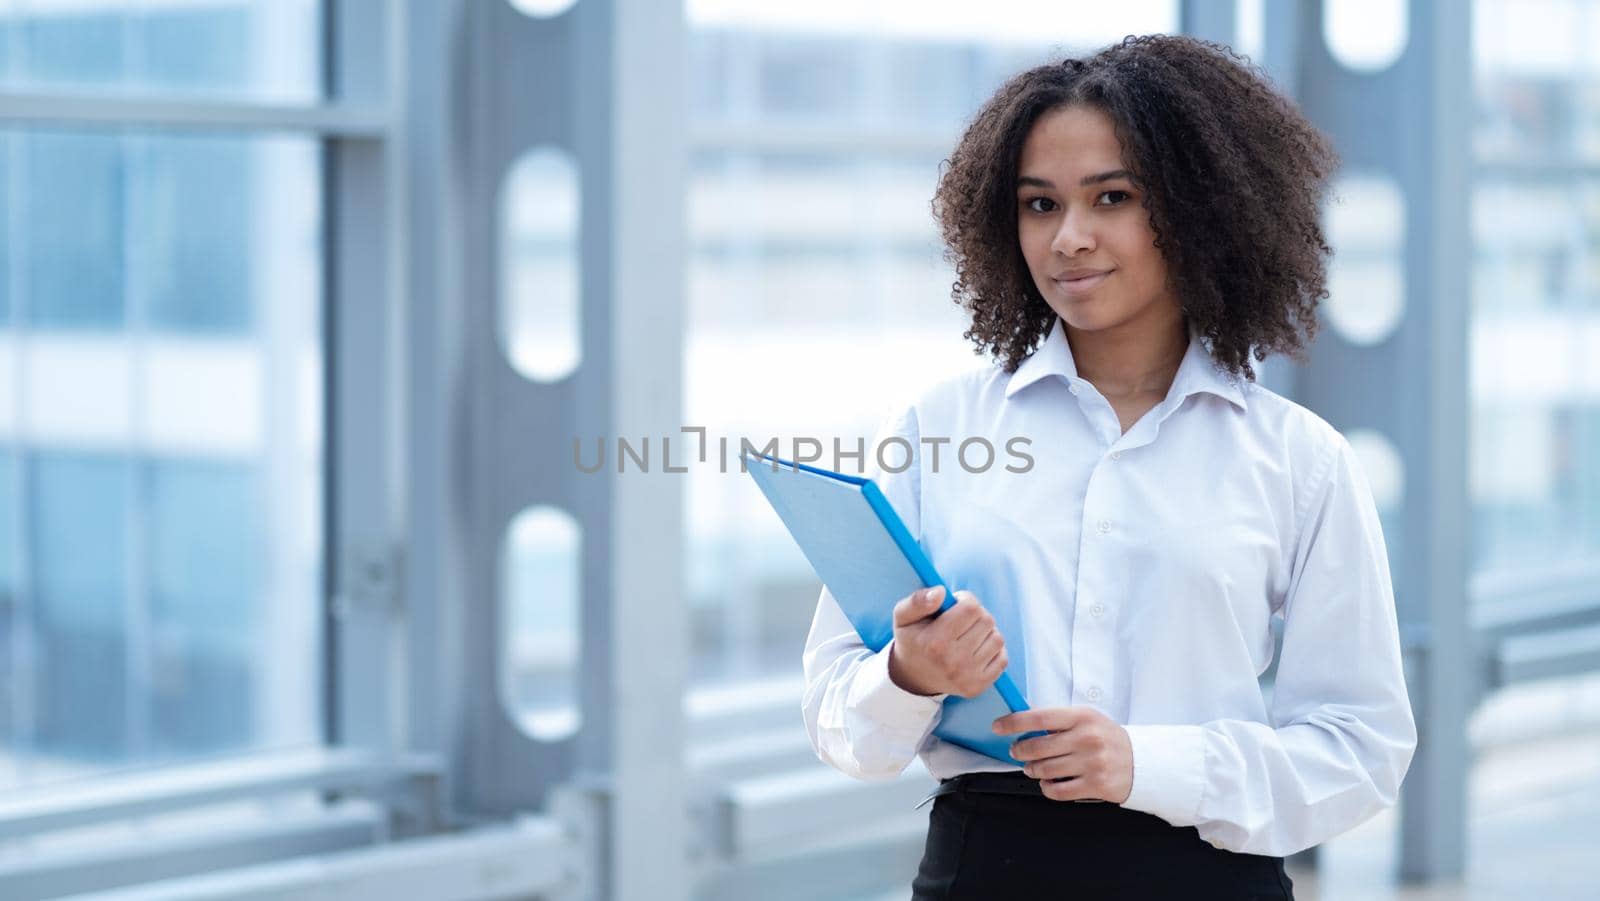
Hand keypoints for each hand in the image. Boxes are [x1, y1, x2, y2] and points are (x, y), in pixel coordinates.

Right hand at [886, 586, 1007, 698]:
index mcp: (935, 642)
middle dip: (977, 615)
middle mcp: (953, 662)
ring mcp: (967, 677)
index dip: (966, 599)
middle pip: (987, 621)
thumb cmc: (913, 640)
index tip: (956, 604)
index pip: (971, 608)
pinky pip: (1002, 658)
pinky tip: (977, 649)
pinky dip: (993, 650)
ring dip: (986, 632)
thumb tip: (941, 592)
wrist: (913, 677)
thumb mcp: (903, 616)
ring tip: (968, 635)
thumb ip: (918, 600)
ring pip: (997, 638)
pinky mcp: (978, 686)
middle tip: (961, 621)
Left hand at [992, 707, 1133, 803]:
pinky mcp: (1095, 785)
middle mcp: (1087, 738)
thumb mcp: (1087, 719)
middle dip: (1019, 751)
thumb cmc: (1106, 737)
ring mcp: (1092, 763)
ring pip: (1044, 770)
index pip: (1039, 717)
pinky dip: (1046, 787)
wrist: (1140, 761)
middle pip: (1037, 747)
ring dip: (1032, 770)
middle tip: (1016, 751)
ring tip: (1032, 767)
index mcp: (1083, 717)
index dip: (1014, 722)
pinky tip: (1048, 782)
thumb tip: (1022, 722)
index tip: (997, 726)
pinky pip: (1057, 791)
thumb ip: (1058, 721)